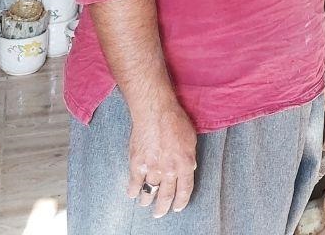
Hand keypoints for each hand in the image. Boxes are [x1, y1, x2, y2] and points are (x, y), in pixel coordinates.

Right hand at [128, 101, 196, 217]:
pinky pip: (134, 183)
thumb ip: (189, 157)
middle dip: (163, 208)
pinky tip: (133, 194)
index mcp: (185, 164)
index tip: (177, 208)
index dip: (181, 201)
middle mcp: (169, 170)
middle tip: (160, 213)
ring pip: (149, 192)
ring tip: (146, 204)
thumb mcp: (191, 139)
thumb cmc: (176, 121)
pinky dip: (133, 191)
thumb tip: (189, 169)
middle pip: (166, 195)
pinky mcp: (137, 164)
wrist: (155, 112)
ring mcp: (152, 168)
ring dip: (147, 201)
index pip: (185, 190)